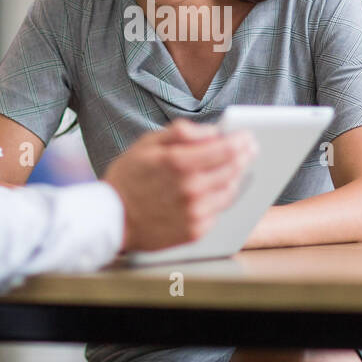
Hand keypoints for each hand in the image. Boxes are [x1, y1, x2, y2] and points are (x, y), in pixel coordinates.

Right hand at [104, 118, 256, 252]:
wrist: (112, 219)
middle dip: (244, 156)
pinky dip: (221, 197)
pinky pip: (219, 210)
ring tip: (235, 167)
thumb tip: (213, 131)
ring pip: (230, 190)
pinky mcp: (195, 231)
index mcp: (178, 163)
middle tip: (250, 149)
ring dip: (236, 177)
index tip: (247, 136)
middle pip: (233, 169)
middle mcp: (190, 189)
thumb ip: (181, 132)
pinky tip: (218, 188)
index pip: (225, 149)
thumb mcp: (147, 143)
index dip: (240, 140)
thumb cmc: (128, 178)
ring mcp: (194, 212)